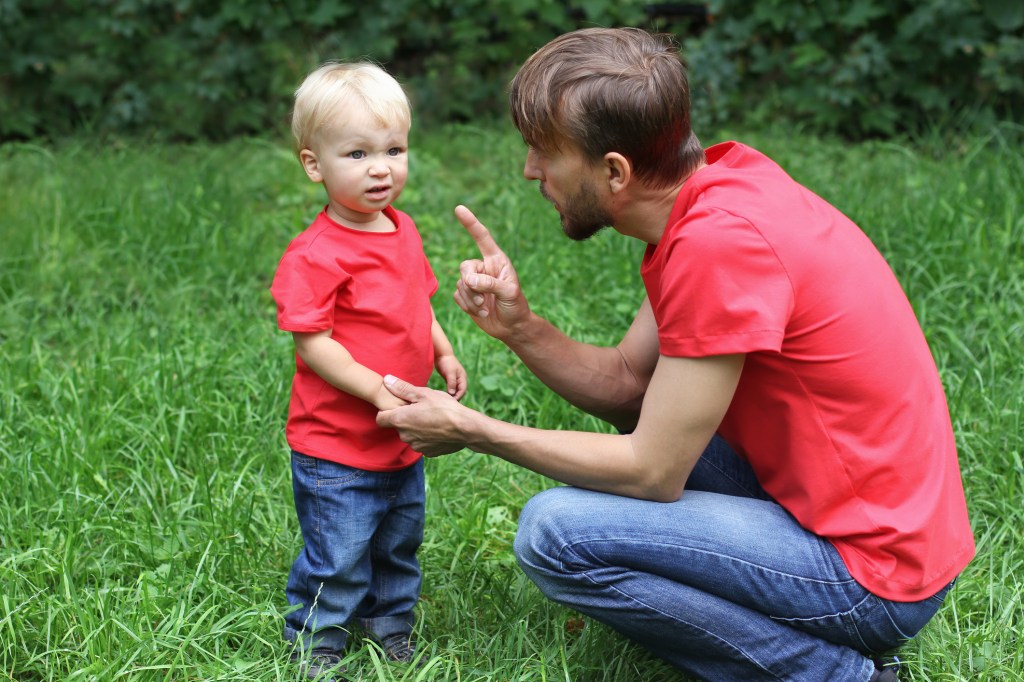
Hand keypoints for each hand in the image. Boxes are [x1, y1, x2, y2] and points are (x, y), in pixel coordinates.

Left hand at [376, 375, 473, 455]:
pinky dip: (427, 437)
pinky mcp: (428, 452)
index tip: (398, 407)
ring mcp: (416, 445)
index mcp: (400, 420)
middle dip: (405, 419)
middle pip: (398, 426)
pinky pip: (423, 443)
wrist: (465, 428)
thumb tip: (386, 380)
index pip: (380, 418)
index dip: (387, 412)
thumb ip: (402, 388)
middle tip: (421, 409)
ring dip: (416, 428)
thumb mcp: (423, 393)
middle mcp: (405, 436)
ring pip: (411, 435)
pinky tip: (438, 429)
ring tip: (432, 418)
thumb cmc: (444, 407)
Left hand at [435, 354, 467, 399]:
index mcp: (462, 378)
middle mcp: (460, 380)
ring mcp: (455, 380)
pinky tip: (443, 396)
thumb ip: (451, 382)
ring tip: (445, 401)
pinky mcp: (449, 380)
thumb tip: (452, 393)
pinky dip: (448, 392)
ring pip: (455, 391)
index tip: (452, 402)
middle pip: (460, 392)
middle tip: (448, 404)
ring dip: (451, 396)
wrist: (441, 355)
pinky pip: (450, 388)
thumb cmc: (446, 362)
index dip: (458, 396)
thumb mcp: (449, 372)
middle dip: (455, 397)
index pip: (463, 390)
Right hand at [453, 205, 530, 340]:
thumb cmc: (516, 307)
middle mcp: (483, 268)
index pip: (482, 238)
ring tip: (485, 308)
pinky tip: (481, 312)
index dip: (471, 223)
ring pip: (460, 284)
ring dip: (472, 300)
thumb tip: (469, 280)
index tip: (459, 209)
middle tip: (483, 299)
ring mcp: (474, 282)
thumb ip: (490, 284)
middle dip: (472, 285)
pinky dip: (467, 306)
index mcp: (496, 260)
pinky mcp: (466, 296)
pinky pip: (457, 296)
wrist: (512, 328)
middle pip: (465, 267)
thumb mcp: (509, 293)